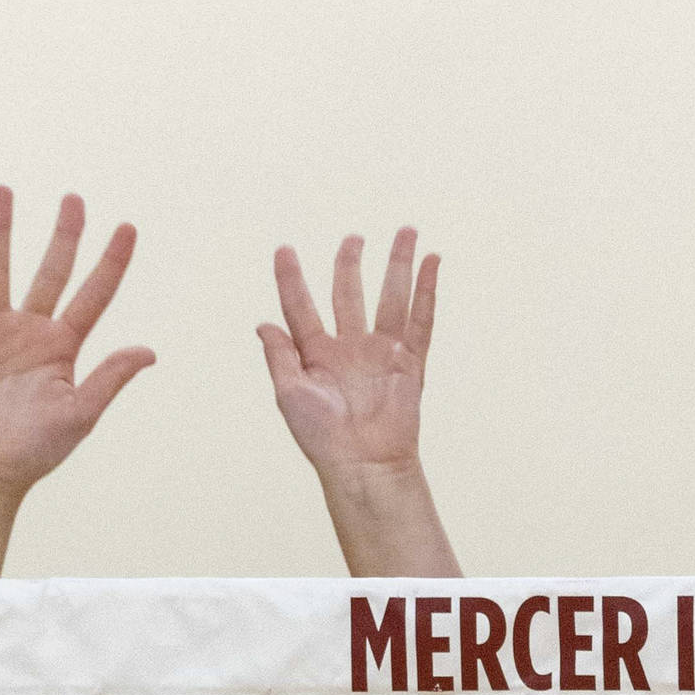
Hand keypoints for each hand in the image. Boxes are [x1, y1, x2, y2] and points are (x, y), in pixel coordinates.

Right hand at [0, 190, 152, 495]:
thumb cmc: (35, 450)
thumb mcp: (80, 413)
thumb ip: (110, 378)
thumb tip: (149, 351)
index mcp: (63, 346)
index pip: (94, 294)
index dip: (111, 261)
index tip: (128, 226)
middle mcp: (30, 331)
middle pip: (50, 271)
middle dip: (63, 235)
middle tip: (74, 198)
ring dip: (0, 232)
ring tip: (3, 192)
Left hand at [259, 230, 435, 479]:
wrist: (362, 463)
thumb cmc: (322, 438)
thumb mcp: (289, 394)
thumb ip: (279, 356)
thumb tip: (263, 323)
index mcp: (316, 354)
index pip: (300, 306)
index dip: (291, 278)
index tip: (284, 249)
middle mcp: (350, 348)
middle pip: (349, 293)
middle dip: (350, 263)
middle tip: (353, 238)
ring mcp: (381, 352)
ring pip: (390, 297)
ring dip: (397, 264)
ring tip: (405, 231)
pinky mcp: (410, 362)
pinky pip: (421, 319)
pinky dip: (427, 290)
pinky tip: (431, 262)